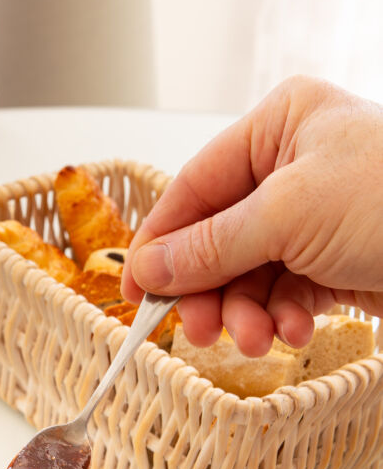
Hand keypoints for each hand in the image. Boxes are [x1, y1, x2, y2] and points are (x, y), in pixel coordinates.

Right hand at [121, 76, 382, 356]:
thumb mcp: (288, 216)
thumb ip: (211, 246)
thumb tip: (149, 268)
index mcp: (279, 127)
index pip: (195, 188)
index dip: (160, 244)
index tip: (135, 293)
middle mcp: (291, 169)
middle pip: (217, 240)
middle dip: (210, 292)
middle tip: (201, 333)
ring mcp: (312, 218)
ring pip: (248, 276)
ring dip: (246, 315)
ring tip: (258, 341)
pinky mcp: (332, 262)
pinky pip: (283, 294)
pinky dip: (283, 318)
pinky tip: (295, 329)